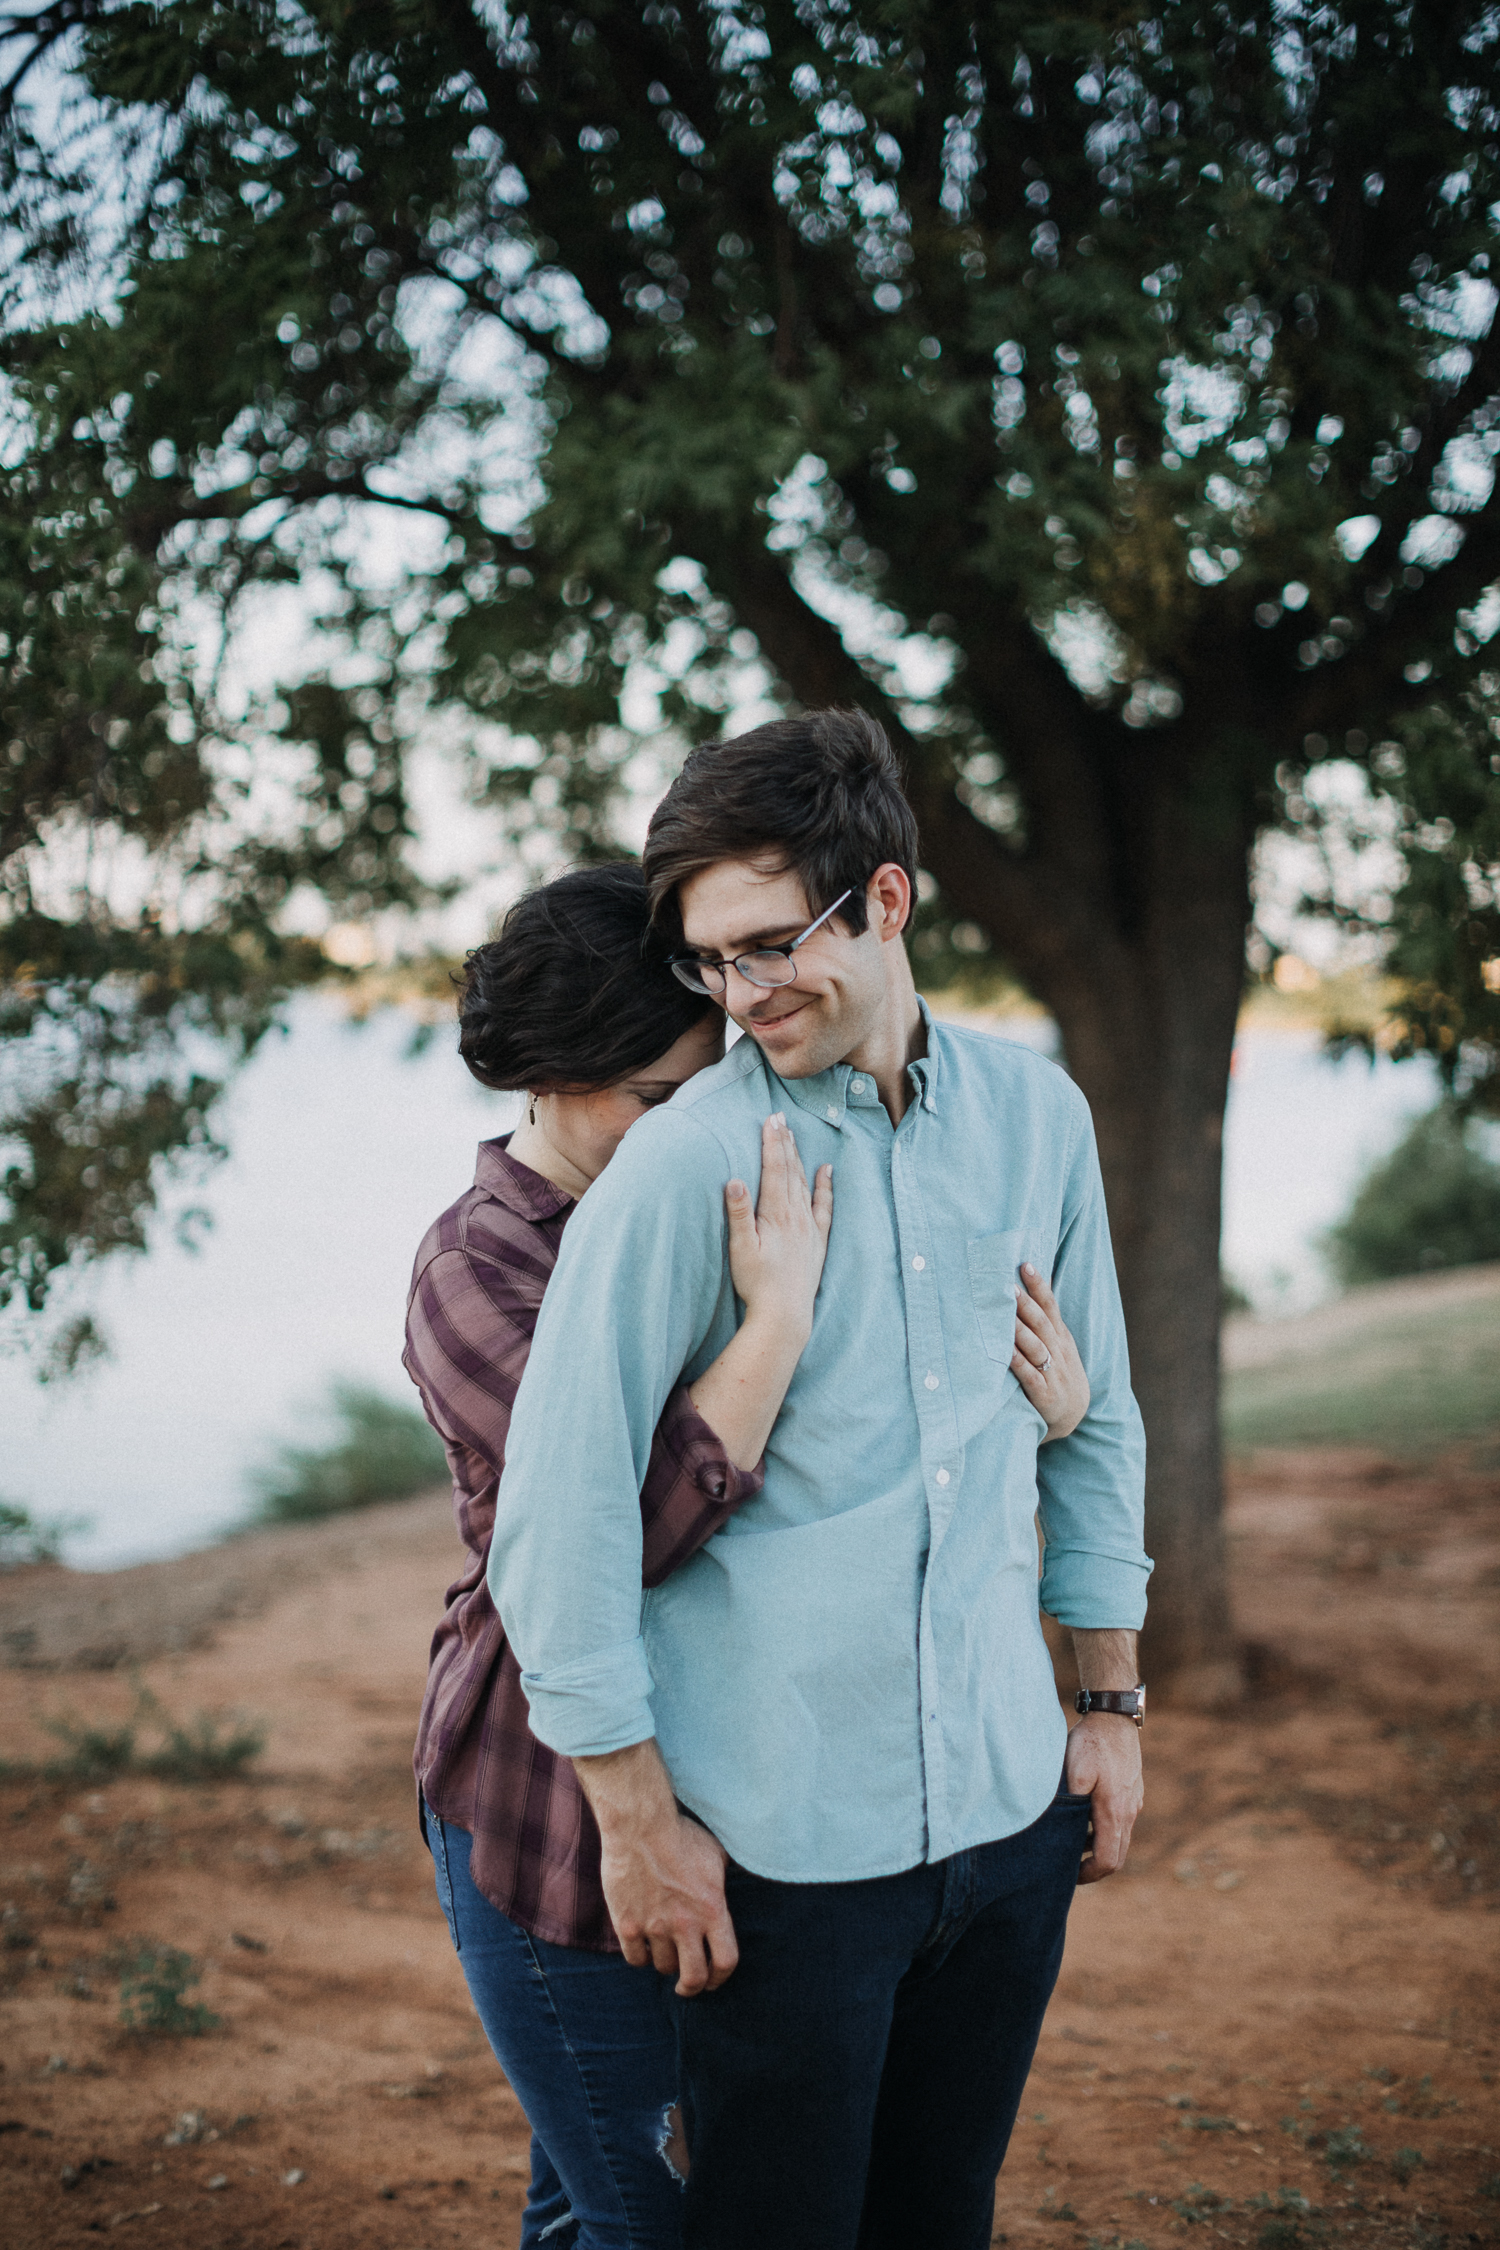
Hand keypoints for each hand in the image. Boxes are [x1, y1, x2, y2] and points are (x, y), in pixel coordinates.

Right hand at [574, 1741, 738, 1995]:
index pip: (726, 1961)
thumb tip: (738, 1889)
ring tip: (665, 1953)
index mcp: (712, 1909)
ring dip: (666, 1964)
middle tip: (688, 1986)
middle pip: (693, 1977)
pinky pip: (635, 1959)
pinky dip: (641, 1957)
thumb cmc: (681, 1836)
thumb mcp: (716, 1856)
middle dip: (692, 1987)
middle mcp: (686, 1924)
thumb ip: (725, 1882)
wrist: (639, 1825)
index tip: (714, 1980)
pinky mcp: (628, 1924)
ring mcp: (655, 1927)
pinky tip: (643, 1947)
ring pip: (663, 1967)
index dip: (721, 1977)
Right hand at [724, 1112, 832, 1334]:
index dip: (772, 1142)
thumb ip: (739, 1212)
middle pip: (790, 1170)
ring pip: (804, 1183)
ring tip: (793, 1135)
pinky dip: (825, 1186)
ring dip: (799, 1157)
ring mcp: (808, 1227)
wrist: (785, 1314)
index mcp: (776, 1213)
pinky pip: (824, 1207)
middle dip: (784, 1141)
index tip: (770, 1119)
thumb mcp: (740, 1248)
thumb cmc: (757, 1282)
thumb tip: (735, 1179)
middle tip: (780, 1116)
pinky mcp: (817, 1241)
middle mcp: (796, 1215)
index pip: (774, 1168)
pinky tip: (827, 1171)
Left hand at [1012, 1261, 1088, 1439]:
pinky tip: (1006, 1351)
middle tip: (1008, 1284)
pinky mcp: (1044, 1395)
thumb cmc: (1058, 1374)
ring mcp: (1053, 1373)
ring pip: (1036, 1346)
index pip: (1051, 1307)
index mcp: (1060, 1338)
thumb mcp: (1058, 1345)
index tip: (1026, 1264)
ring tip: (1004, 1312)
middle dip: (1025, 1303)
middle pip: (1042, 1323)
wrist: (1072, 1416)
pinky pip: (1030, 1376)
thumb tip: (1035, 1286)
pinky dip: (1019, 1362)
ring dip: (1020, 1329)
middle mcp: (1058, 1352)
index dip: (1039, 1287)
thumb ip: (1045, 1321)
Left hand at [1063, 1713, 1143, 1883]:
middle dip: (1095, 1868)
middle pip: (1117, 1856)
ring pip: (1120, 1839)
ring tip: (1072, 1843)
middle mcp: (1129, 1812)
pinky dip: (1105, 1831)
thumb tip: (1063, 1835)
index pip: (1108, 1862)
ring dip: (1099, 1848)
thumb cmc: (1091, 1743)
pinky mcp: (1132, 1791)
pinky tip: (1084, 1818)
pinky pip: (1122, 1822)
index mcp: (1114, 1813)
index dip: (1088, 1875)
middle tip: (1069, 1866)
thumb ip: (1071, 1807)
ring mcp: (1133, 1802)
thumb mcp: (1074, 1773)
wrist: (1113, 1715)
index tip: (1068, 1875)